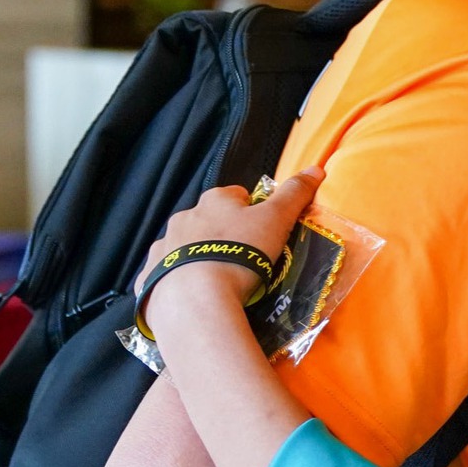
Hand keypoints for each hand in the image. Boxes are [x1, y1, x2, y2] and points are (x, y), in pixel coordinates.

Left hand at [134, 167, 324, 311]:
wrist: (197, 298)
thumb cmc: (241, 252)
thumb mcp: (277, 220)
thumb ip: (295, 194)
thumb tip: (316, 168)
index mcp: (214, 200)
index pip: (237, 195)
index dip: (253, 212)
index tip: (263, 234)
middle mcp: (185, 217)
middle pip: (209, 220)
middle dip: (224, 235)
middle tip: (244, 261)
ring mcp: (164, 246)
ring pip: (185, 245)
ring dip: (199, 256)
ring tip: (219, 282)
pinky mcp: (151, 275)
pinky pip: (165, 273)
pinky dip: (178, 281)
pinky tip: (193, 296)